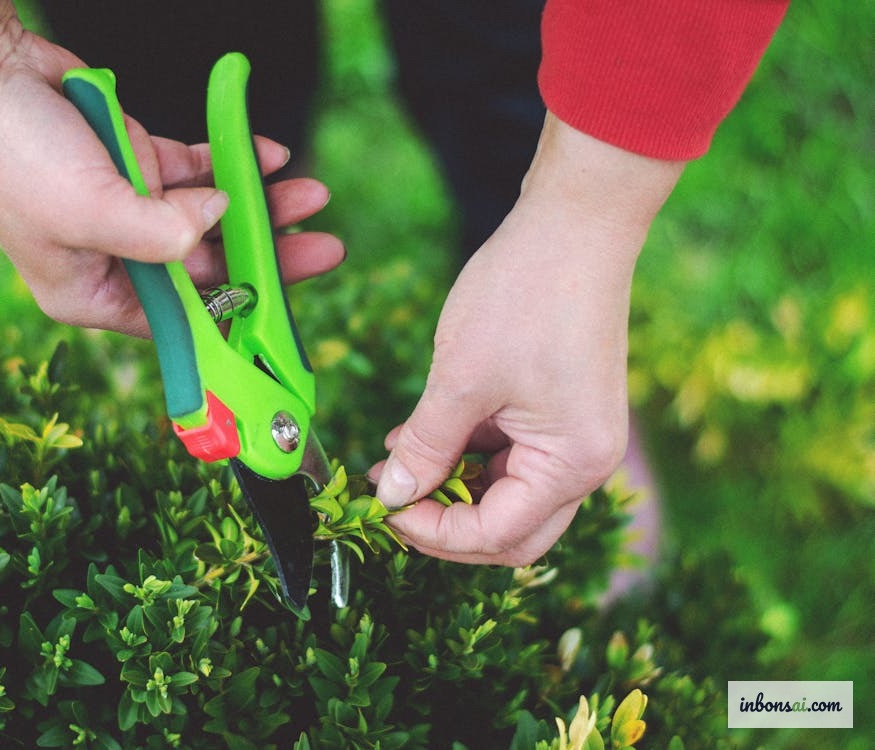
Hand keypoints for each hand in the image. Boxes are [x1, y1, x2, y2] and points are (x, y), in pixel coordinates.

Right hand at [0, 0, 342, 335]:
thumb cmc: (11, 155)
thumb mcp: (89, 211)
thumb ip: (161, 234)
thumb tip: (217, 224)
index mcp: (94, 293)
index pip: (181, 319)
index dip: (238, 315)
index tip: (289, 312)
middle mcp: (115, 258)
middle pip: (207, 267)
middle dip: (265, 253)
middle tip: (323, 247)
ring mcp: (129, 208)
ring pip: (210, 214)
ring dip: (260, 204)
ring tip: (311, 194)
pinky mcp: (136, 163)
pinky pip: (198, 169)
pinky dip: (232, 162)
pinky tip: (270, 157)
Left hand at [371, 113, 684, 564]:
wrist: (575, 222)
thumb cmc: (524, 295)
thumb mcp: (459, 379)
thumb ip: (425, 445)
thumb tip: (393, 494)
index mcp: (572, 464)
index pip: (497, 535)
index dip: (434, 532)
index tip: (384, 509)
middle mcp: (585, 462)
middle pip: (510, 529)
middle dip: (447, 523)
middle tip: (393, 502)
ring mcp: (577, 436)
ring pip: (506, 493)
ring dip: (451, 486)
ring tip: (391, 461)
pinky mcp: (562, 411)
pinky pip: (510, 454)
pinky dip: (466, 453)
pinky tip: (419, 436)